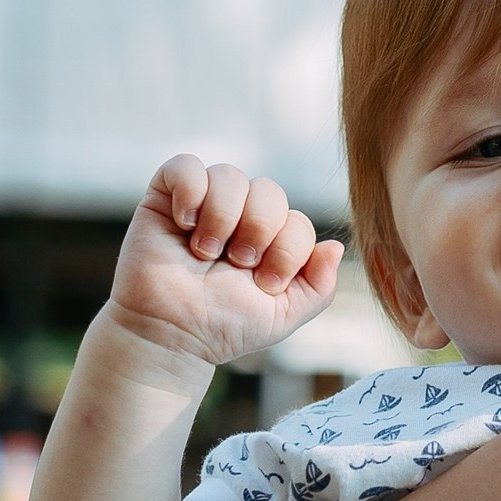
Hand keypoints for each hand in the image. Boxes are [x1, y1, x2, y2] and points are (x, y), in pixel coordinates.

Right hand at [106, 156, 343, 367]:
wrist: (172, 335)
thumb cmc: (225, 327)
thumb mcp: (284, 315)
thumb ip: (319, 285)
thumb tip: (336, 246)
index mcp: (271, 239)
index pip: (298, 220)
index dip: (287, 250)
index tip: (264, 282)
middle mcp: (240, 216)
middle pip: (269, 191)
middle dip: (258, 230)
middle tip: (237, 262)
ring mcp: (203, 204)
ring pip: (230, 175)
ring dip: (223, 216)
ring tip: (205, 252)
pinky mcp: (164, 198)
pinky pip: (184, 165)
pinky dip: (190, 191)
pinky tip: (185, 223)